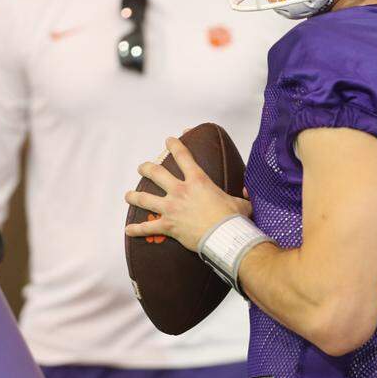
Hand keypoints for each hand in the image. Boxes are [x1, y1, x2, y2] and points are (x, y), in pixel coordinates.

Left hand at [124, 137, 251, 251]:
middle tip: (143, 167)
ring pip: (145, 198)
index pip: (183, 156)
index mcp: (198, 181)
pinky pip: (148, 228)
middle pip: (156, 173)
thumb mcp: (241, 202)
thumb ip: (241, 197)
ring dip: (135, 196)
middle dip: (147, 168)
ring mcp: (171, 208)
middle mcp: (180, 191)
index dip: (174, 145)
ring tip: (129, 195)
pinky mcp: (168, 226)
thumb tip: (248, 193)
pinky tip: (128, 230)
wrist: (224, 237)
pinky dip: (137, 230)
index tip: (169, 140)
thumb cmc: (233, 219)